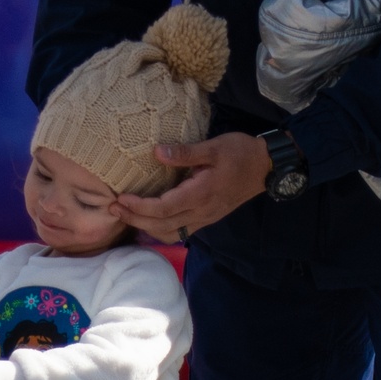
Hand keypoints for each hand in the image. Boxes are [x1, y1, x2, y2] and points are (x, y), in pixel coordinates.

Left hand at [113, 133, 273, 239]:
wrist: (267, 167)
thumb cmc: (241, 153)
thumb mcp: (214, 147)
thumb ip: (185, 152)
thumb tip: (156, 152)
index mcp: (201, 194)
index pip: (164, 208)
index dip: (140, 207)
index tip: (121, 198)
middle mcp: (202, 212)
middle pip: (162, 225)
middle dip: (135, 219)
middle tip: (113, 208)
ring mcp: (205, 218)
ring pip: (170, 232)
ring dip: (146, 227)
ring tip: (126, 215)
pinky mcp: (207, 218)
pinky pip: (179, 231)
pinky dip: (160, 229)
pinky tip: (148, 220)